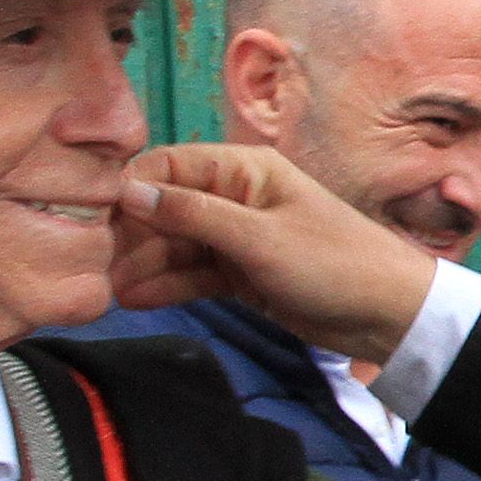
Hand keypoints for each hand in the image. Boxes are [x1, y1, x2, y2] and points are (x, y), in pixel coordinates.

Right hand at [114, 145, 439, 366]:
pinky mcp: (241, 274)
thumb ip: (193, 216)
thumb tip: (131, 190)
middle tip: (92, 264)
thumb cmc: (334, 263)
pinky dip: (167, 285)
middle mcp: (236, 197)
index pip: (170, 166)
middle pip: (166, 208)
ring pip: (176, 245)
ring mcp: (238, 237)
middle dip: (131, 234)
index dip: (130, 188)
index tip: (92, 217)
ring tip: (105, 290)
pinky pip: (194, 274)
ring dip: (143, 265)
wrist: (388, 314)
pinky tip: (134, 298)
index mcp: (245, 170)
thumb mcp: (259, 238)